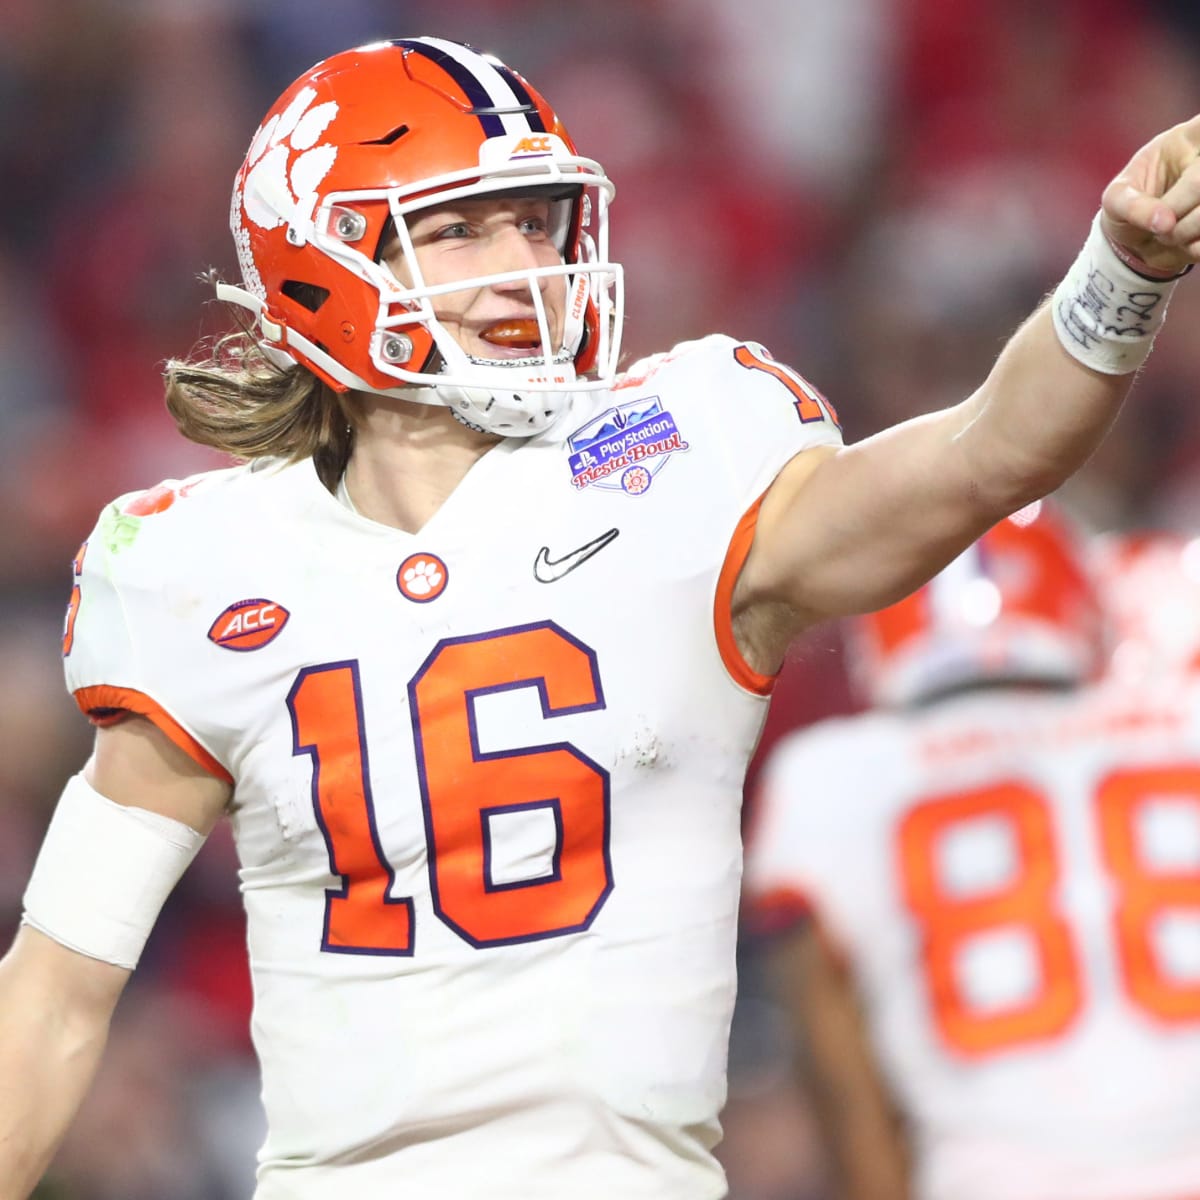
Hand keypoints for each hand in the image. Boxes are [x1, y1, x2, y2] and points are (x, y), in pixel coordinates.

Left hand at [1101, 114, 1199, 275]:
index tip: (1192, 166)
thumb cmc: (1125, 208)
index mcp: (1187, 139)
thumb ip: (1134, 205)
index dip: (1199, 139)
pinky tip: (1186, 244)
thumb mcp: (1116, 200)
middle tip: (1160, 224)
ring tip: (1168, 233)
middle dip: (1176, 208)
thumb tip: (1165, 221)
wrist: (1135, 243)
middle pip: (1199, 183)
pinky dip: (1196, 245)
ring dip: (1186, 230)